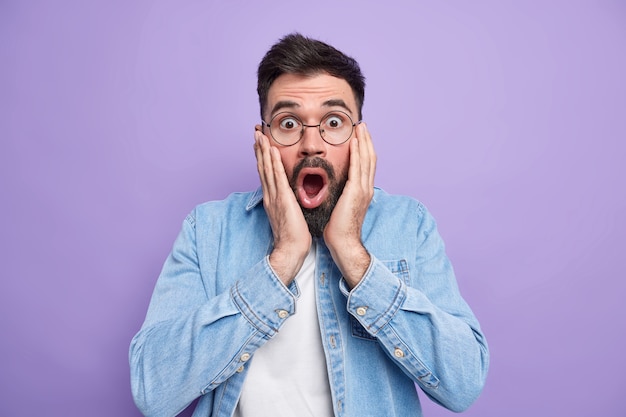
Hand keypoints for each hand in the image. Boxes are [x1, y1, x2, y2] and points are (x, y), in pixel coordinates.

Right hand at [254, 129, 310, 284]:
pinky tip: (271, 150)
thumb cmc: (293, 236)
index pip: (266, 173)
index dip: (262, 157)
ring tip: (260, 134)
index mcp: (272, 198)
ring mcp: (274, 196)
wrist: (291, 249)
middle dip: (259, 149)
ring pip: (266, 168)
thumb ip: (287, 204)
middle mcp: (270, 195)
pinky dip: (273, 162)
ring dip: (263, 150)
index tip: (261, 144)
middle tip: (256, 132)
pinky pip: (277, 176)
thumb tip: (290, 197)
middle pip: (262, 167)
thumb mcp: (289, 215)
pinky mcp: (282, 198)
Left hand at [323, 122, 376, 287]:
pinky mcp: (356, 192)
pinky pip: (358, 167)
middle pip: (370, 158)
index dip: (364, 149)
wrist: (343, 243)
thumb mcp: (341, 206)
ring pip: (367, 159)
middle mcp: (366, 188)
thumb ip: (341, 194)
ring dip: (363, 141)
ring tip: (360, 127)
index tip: (359, 136)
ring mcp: (363, 189)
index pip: (366, 165)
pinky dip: (357, 153)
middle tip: (362, 125)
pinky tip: (354, 142)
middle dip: (366, 140)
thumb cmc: (338, 229)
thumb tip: (335, 188)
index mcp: (363, 191)